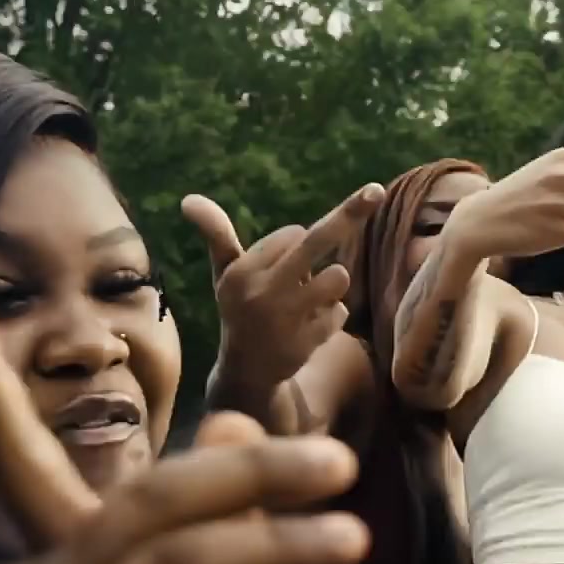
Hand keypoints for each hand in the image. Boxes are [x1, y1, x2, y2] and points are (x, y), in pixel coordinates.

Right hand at [185, 184, 384, 390]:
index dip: (297, 242)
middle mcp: (262, 292)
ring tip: (309, 300)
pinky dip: (331, 316)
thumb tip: (188, 199)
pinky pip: (340, 312)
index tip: (286, 257)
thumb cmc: (240, 308)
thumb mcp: (225, 273)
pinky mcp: (308, 343)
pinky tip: (308, 329)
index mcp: (243, 271)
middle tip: (375, 191)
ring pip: (337, 277)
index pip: (294, 234)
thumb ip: (216, 234)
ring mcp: (287, 319)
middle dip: (349, 214)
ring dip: (332, 283)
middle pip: (315, 241)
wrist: (247, 371)